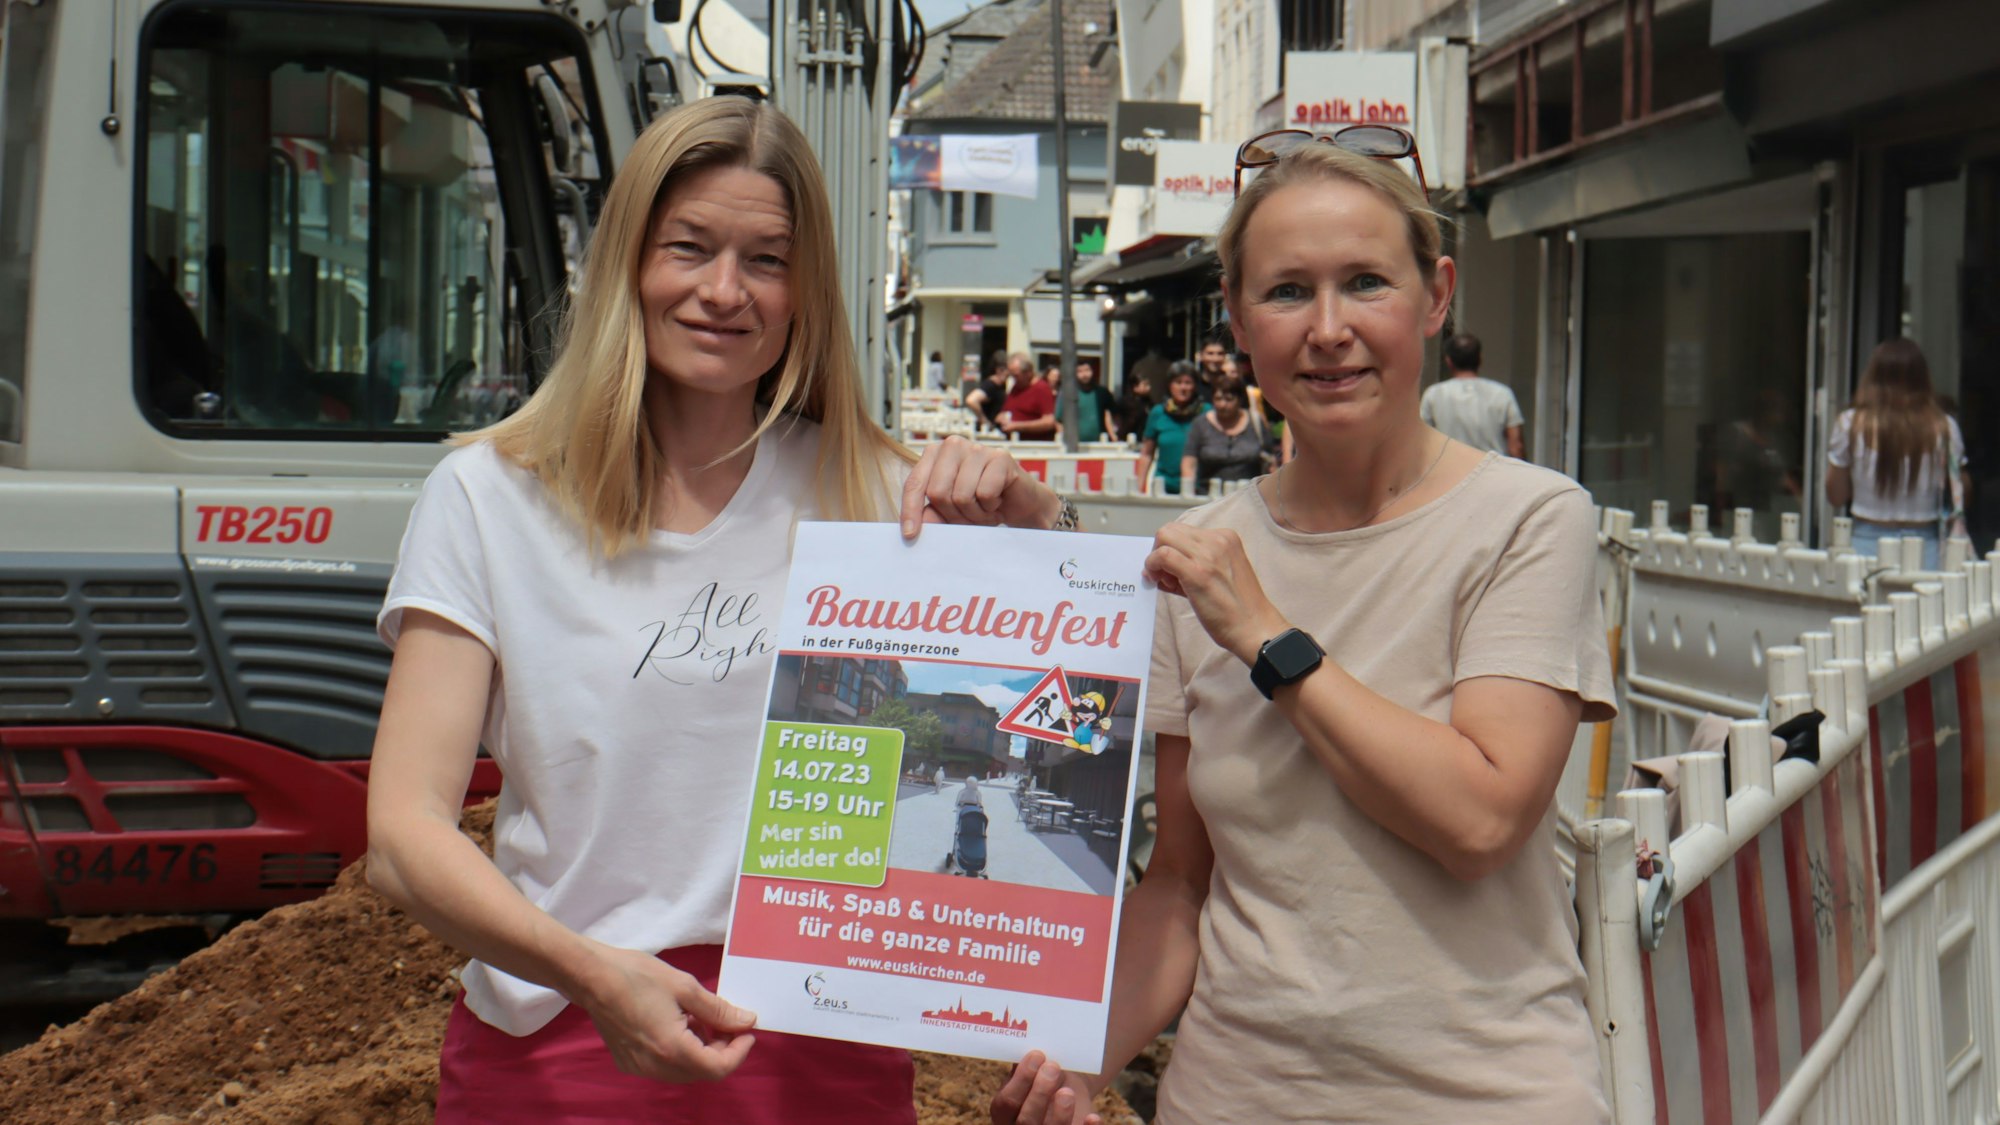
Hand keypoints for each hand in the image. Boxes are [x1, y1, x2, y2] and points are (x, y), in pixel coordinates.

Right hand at [577, 945, 756, 1082]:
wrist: (591, 976)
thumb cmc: (636, 976)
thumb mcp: (685, 987)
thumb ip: (719, 1010)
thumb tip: (746, 1021)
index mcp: (672, 1049)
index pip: (718, 1068)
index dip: (739, 1052)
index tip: (746, 1031)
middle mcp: (655, 1066)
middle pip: (702, 1071)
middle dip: (720, 1049)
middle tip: (725, 1020)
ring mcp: (639, 1067)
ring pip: (683, 1070)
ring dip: (700, 1049)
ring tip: (698, 1017)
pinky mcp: (628, 1061)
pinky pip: (664, 1065)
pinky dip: (679, 1050)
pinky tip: (676, 1022)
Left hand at [903, 435, 1060, 537]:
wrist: (1019, 503)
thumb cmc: (981, 503)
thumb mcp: (951, 512)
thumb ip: (932, 515)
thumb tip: (913, 527)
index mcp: (935, 454)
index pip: (915, 483)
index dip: (911, 510)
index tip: (909, 535)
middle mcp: (953, 445)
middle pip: (938, 492)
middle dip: (953, 514)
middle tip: (969, 516)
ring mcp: (977, 448)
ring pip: (962, 495)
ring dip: (975, 513)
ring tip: (984, 508)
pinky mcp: (1000, 457)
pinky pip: (985, 494)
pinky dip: (991, 506)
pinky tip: (998, 500)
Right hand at [991, 1051, 1101, 1124]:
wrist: (1067, 1090)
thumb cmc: (1043, 1078)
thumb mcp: (1031, 1072)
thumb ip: (1025, 1065)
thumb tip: (1026, 1044)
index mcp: (1004, 1113)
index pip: (1006, 1103)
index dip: (1021, 1080)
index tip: (1037, 1055)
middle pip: (1025, 1121)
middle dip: (1039, 1094)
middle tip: (1053, 1067)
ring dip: (1059, 1114)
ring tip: (1068, 1092)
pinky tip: (1093, 1117)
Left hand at [1145, 522, 1286, 662]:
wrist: (1254, 627)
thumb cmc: (1237, 607)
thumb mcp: (1221, 572)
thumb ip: (1194, 562)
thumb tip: (1160, 564)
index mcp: (1225, 537)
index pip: (1183, 531)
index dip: (1171, 549)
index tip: (1171, 570)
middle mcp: (1217, 540)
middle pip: (1170, 530)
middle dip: (1159, 550)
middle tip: (1164, 575)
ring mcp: (1207, 555)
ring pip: (1164, 537)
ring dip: (1154, 558)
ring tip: (1164, 581)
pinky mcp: (1197, 572)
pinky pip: (1163, 555)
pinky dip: (1152, 566)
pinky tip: (1159, 582)